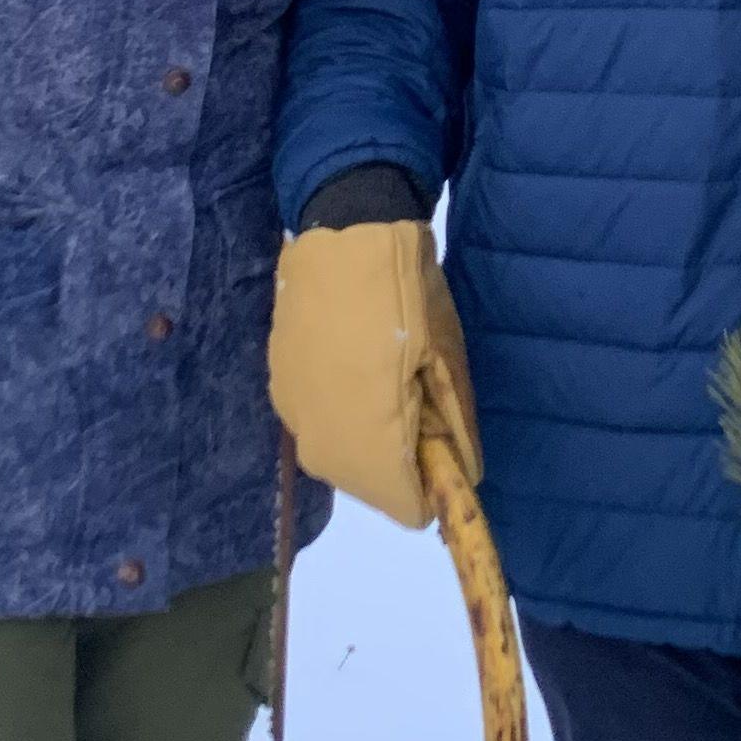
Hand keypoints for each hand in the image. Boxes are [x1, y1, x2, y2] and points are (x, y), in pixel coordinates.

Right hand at [267, 218, 482, 528]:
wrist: (345, 234)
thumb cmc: (408, 298)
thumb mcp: (448, 361)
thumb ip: (454, 429)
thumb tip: (464, 476)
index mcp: (368, 441)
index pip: (404, 506)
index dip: (429, 489)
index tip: (443, 454)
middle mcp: (320, 440)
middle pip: (365, 484)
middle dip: (396, 466)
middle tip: (419, 411)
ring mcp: (291, 411)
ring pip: (336, 454)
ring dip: (365, 441)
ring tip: (387, 386)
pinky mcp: (276, 382)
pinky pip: (314, 421)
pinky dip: (339, 413)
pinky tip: (355, 370)